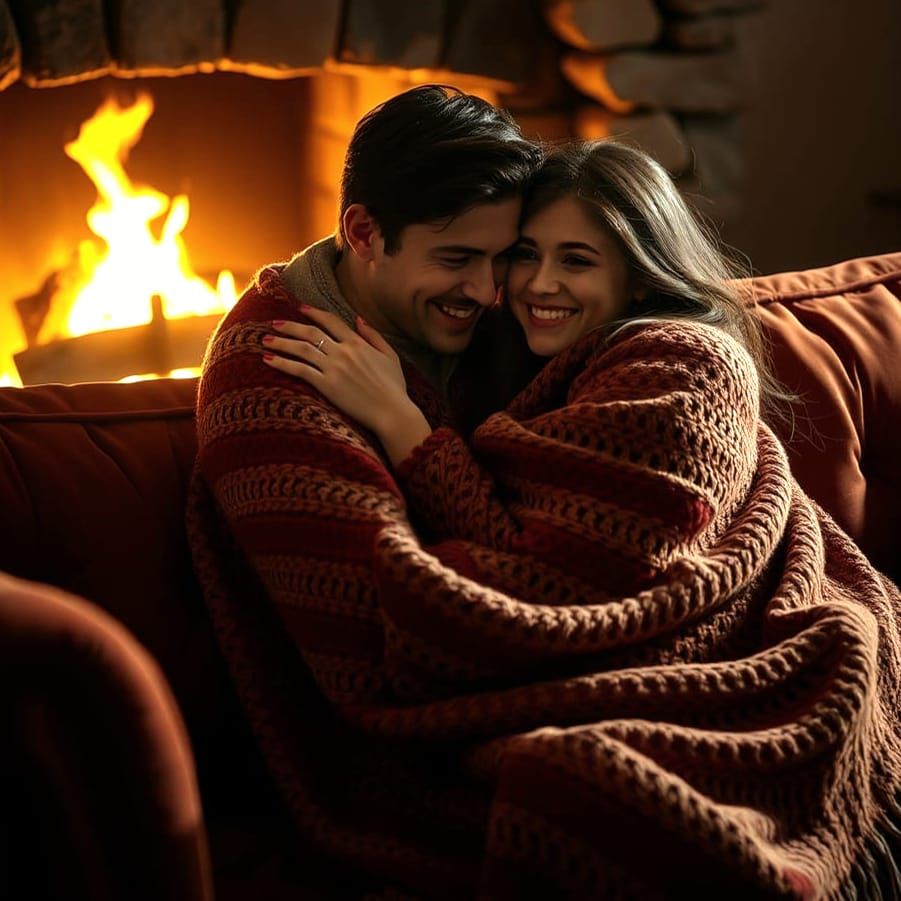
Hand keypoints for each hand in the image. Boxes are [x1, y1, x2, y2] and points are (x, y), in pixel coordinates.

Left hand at [261, 306, 429, 457]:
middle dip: (290, 326)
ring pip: (301, 349)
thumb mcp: (390, 356)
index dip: (313, 312)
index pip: (331, 321)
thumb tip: (358, 318)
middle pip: (311, 332)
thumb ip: (373, 335)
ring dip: (281, 342)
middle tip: (274, 323)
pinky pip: (299, 370)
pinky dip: (282, 363)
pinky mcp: (327, 385)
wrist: (393, 412)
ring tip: (265, 340)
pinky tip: (268, 359)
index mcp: (358, 343)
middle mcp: (343, 352)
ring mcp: (334, 368)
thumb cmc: (394, 388)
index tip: (300, 308)